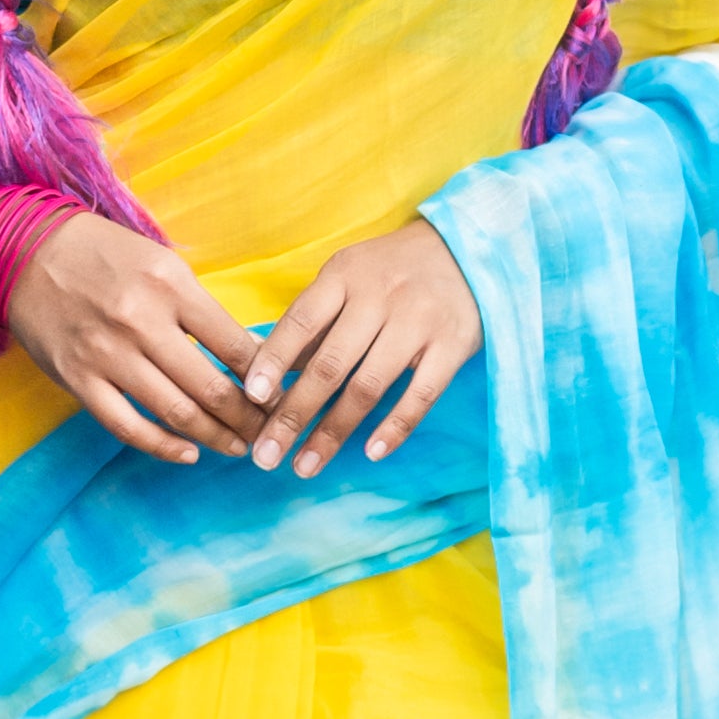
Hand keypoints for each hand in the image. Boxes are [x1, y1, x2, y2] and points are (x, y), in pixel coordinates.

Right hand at [5, 213, 260, 463]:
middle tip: (268, 434)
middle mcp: (140, 321)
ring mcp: (107, 354)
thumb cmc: (105, 257)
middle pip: (210, 387)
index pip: (234, 344)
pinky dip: (163, 447)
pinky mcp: (78, 379)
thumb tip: (253, 354)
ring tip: (238, 447)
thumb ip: (201, 310)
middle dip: (248, 419)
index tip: (281, 399)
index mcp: (170, 286)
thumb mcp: (162, 264)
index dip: (266, 380)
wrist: (26, 253)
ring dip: (215, 437)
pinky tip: (188, 453)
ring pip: (175, 412)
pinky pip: (128, 427)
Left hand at [243, 221, 481, 479]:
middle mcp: (379, 297)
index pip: (301, 321)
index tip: (252, 397)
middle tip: (266, 455)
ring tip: (305, 466)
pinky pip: (421, 395)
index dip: (274, 360)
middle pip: (330, 364)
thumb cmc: (390, 272)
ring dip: (334, 432)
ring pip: (369, 386)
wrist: (467, 252)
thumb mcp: (346, 279)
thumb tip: (252, 366)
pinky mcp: (453, 346)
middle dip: (294, 414)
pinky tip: (370, 453)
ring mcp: (418, 322)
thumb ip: (308, 323)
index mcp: (344, 276)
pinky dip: (395, 427)